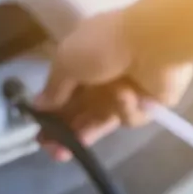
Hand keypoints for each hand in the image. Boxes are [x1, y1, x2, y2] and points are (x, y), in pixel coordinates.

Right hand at [34, 9, 192, 160]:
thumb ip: (53, 88)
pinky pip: (128, 116)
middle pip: (79, 112)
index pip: (60, 94)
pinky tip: (126, 95)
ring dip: (88, 131)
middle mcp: (101, 77)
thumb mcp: (66, 61)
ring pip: (101, 120)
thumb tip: (38, 105)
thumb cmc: (103, 45)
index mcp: (80, 61)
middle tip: (55, 151)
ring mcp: (124, 92)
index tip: (39, 133)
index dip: (49, 115)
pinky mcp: (147, 105)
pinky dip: (125, 108)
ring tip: (77, 143)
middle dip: (65, 132)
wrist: (154, 42)